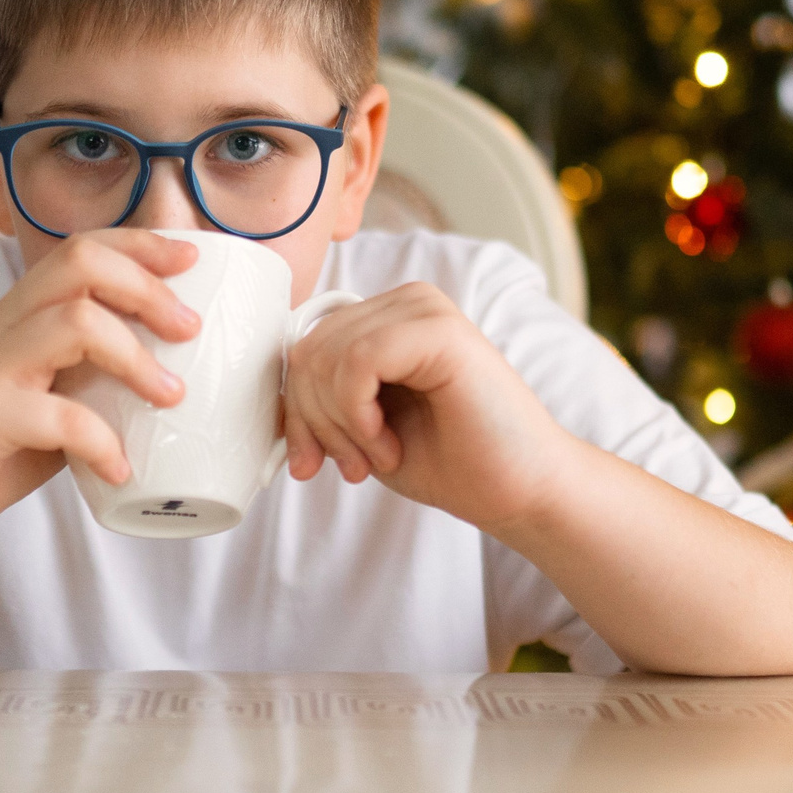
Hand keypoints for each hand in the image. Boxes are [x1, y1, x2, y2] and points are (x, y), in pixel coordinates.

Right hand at [0, 231, 199, 563]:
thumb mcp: (46, 398)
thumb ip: (91, 378)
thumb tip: (176, 379)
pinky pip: (57, 415)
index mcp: (20, 316)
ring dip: (135, 359)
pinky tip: (120, 469)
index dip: (140, 246)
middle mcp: (3, 327)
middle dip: (147, 289)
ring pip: (74, 324)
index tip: (190, 261)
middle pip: (80, 266)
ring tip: (170, 398)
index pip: (81, 249)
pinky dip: (101, 442)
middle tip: (189, 329)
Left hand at [280, 282, 572, 533]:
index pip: (305, 346)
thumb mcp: (364, 430)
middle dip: (313, 422)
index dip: (295, 410)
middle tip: (352, 468)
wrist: (522, 492)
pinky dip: (356, 415)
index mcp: (387, 319)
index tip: (309, 464)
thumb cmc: (453, 463)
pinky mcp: (440, 330)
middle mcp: (406, 301)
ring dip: (338, 426)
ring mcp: (425, 309)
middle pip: (307, 349)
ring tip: (378, 458)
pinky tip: (387, 444)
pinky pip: (356, 361)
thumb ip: (324, 401)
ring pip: (325, 355)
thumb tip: (271, 403)